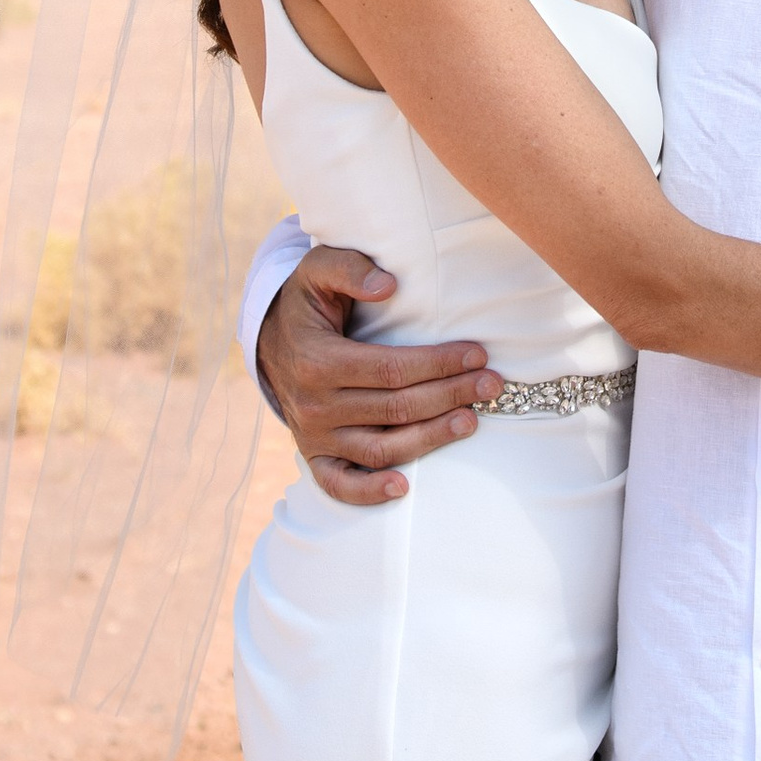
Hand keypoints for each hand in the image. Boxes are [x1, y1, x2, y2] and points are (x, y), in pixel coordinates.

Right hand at [256, 244, 503, 504]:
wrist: (268, 341)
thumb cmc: (306, 303)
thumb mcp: (318, 271)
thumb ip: (349, 268)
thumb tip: (388, 285)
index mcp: (318, 361)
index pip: (392, 369)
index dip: (439, 364)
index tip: (478, 354)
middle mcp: (315, 405)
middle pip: (396, 408)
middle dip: (450, 395)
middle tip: (492, 385)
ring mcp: (313, 436)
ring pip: (380, 449)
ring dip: (430, 439)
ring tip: (471, 421)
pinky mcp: (314, 456)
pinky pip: (340, 485)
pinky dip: (370, 492)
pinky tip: (405, 487)